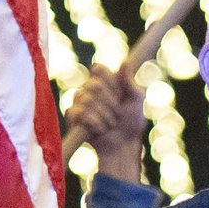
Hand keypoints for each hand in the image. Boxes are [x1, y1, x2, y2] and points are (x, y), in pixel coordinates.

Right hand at [63, 66, 146, 183]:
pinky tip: (100, 129)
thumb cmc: (131, 122)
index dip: (109, 80)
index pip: (98, 69)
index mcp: (104, 82)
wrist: (123, 145)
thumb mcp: (136, 100)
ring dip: (104, 115)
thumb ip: (130, 81)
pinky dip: (94, 122)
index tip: (120, 93)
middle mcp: (89, 90)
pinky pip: (78, 112)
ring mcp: (79, 102)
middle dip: (110, 102)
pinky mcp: (73, 117)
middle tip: (118, 113)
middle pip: (93, 84)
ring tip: (110, 124)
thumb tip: (124, 62)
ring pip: (86, 99)